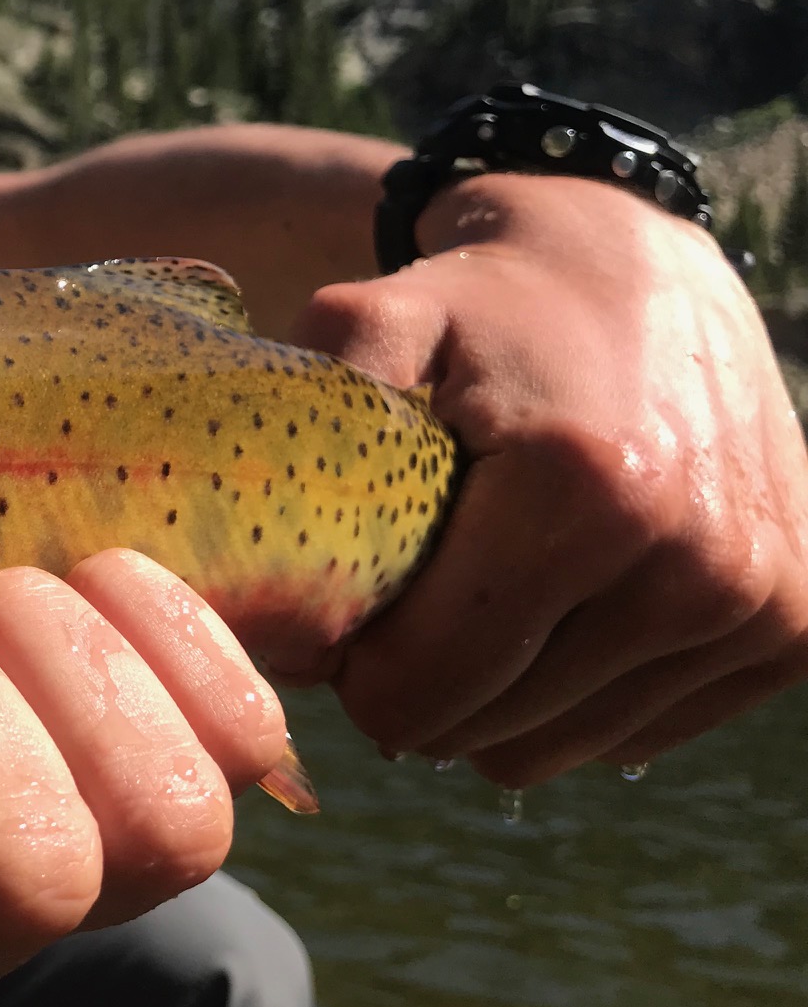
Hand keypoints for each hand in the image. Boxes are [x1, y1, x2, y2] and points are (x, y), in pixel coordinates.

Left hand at [289, 172, 807, 785]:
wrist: (635, 259)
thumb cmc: (484, 304)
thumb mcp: (376, 319)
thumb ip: (307, 421)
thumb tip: (252, 590)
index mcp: (586, 494)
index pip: (426, 688)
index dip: (353, 672)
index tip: (335, 618)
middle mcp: (695, 563)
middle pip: (489, 730)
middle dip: (418, 686)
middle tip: (398, 604)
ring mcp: (759, 605)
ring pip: (560, 746)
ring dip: (494, 699)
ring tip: (473, 599)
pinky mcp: (793, 630)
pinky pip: (636, 732)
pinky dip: (573, 692)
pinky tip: (552, 607)